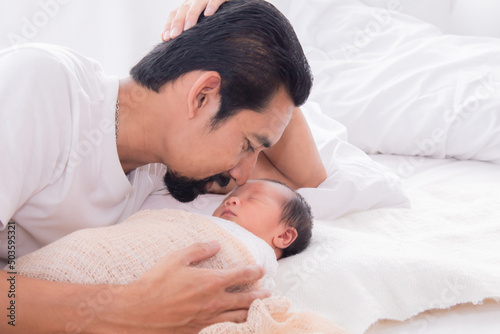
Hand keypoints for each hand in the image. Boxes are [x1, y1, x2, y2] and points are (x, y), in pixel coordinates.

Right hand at [104, 241, 269, 332]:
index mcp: (211, 282)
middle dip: (260, 296)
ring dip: (251, 313)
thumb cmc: (155, 283)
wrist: (137, 312)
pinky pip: (223, 330)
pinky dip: (234, 327)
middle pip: (246, 300)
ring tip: (259, 310)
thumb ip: (199, 250)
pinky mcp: (198, 331)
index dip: (254, 271)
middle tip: (269, 294)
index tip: (261, 269)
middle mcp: (214, 302)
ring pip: (238, 318)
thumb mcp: (176, 258)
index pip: (241, 275)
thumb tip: (215, 245)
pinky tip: (236, 325)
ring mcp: (208, 319)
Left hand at [162, 0, 228, 40]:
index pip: (175, 14)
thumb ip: (190, 31)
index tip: (165, 38)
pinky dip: (212, 5)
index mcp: (188, 7)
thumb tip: (175, 43)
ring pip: (197, 4)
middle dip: (177, 23)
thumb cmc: (218, 18)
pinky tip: (208, 14)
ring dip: (191, 16)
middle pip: (183, 10)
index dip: (169, 25)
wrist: (235, 5)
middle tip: (173, 36)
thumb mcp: (202, 25)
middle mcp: (196, 1)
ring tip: (188, 29)